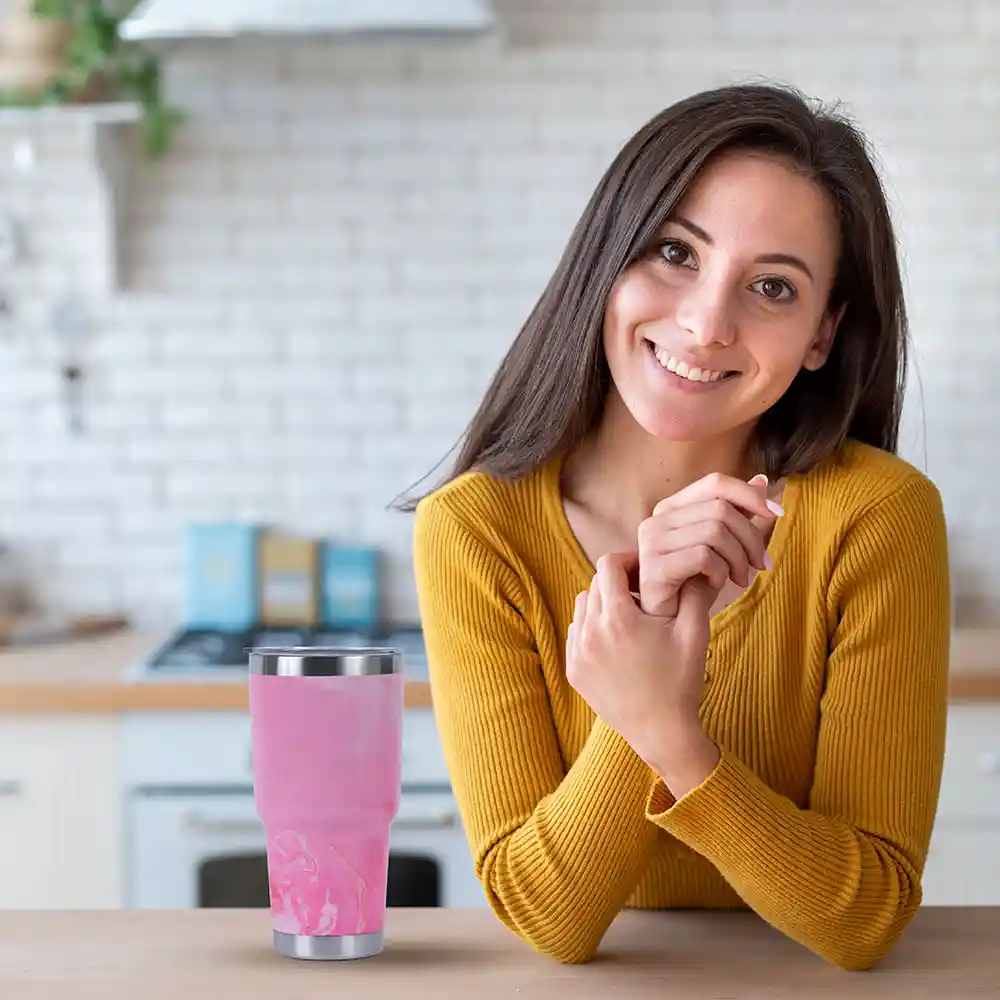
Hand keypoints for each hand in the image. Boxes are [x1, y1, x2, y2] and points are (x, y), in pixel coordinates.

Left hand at [566, 552, 720, 796]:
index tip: (645, 572)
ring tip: (629, 618)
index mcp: (618, 618)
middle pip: (594, 584)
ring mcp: (578, 653)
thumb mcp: (695, 633)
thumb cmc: (682, 681)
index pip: (608, 565)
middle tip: (641, 594)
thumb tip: (692, 563)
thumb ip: (693, 592)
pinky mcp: (573, 671)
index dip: (628, 561)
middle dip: (617, 583)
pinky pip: (576, 633)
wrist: (662, 733)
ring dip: (602, 604)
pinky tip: (618, 642)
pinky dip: (592, 629)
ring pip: (582, 607)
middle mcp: (590, 632)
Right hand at [637, 472, 782, 617]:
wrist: (669, 621)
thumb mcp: (721, 544)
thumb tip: (761, 480)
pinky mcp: (654, 567)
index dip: (749, 495)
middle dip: (751, 538)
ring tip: (741, 578)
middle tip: (761, 564)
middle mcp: (657, 518)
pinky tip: (717, 584)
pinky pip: (704, 556)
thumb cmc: (693, 582)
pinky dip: (720, 572)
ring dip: (739, 559)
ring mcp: (652, 542)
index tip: (777, 514)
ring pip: (715, 532)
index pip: (715, 483)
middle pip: (721, 509)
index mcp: (672, 507)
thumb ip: (736, 512)